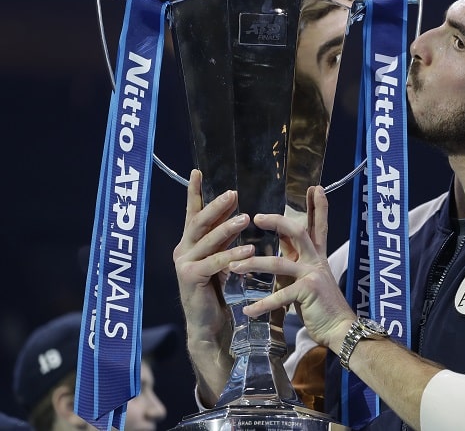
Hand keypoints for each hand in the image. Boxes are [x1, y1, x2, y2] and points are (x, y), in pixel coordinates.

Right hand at [172, 169, 253, 401]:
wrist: (207, 324)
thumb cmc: (215, 291)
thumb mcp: (220, 258)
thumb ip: (223, 239)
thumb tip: (237, 212)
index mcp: (189, 243)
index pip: (192, 213)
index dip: (194, 192)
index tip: (197, 171)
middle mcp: (182, 250)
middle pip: (198, 222)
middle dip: (216, 206)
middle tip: (233, 193)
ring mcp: (184, 264)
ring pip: (207, 240)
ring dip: (227, 228)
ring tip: (246, 218)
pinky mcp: (190, 278)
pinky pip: (214, 263)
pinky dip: (232, 255)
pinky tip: (249, 250)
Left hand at [231, 185, 354, 351]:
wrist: (339, 328)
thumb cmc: (321, 305)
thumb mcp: (309, 277)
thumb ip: (297, 262)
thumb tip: (282, 248)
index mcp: (317, 256)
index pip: (317, 226)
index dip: (317, 206)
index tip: (314, 188)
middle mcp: (316, 260)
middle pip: (297, 232)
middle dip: (276, 222)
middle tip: (256, 217)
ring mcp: (312, 275)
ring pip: (279, 263)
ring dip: (254, 264)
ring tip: (233, 266)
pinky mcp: (307, 292)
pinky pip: (280, 296)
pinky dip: (262, 304)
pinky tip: (247, 310)